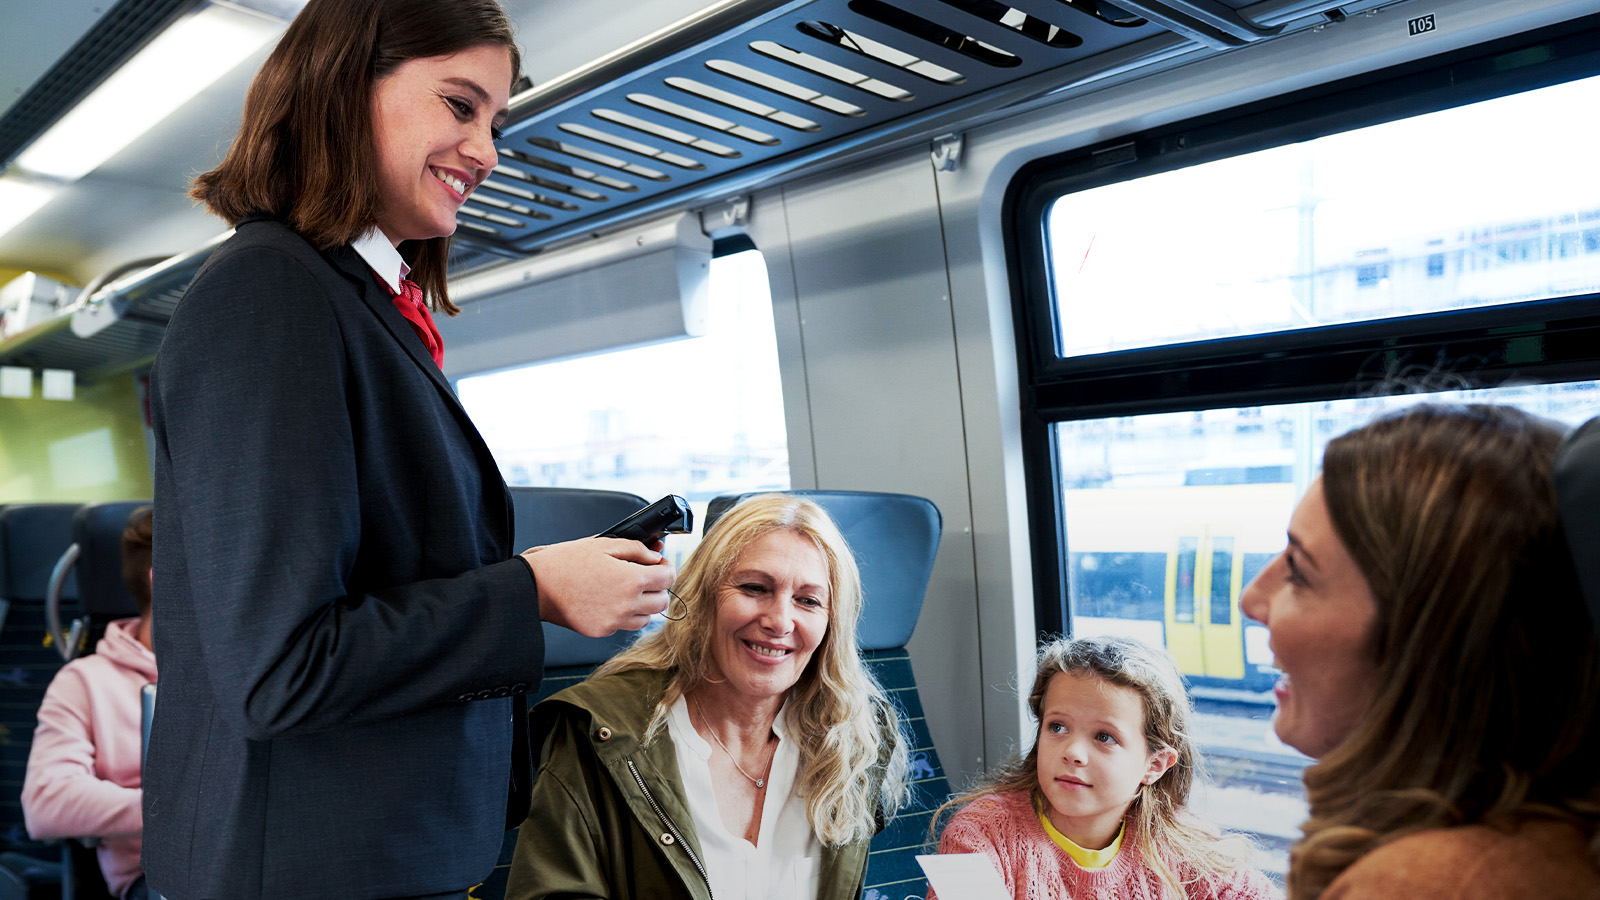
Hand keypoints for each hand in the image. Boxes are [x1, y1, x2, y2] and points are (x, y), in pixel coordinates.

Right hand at [520, 537, 673, 636]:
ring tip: (626, 589)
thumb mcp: (604, 544)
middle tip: (644, 576)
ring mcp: (615, 621)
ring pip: (647, 618)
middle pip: (663, 601)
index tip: (659, 564)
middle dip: (658, 587)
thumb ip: (637, 549)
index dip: (667, 568)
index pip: (669, 578)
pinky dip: (624, 615)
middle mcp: (627, 605)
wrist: (536, 585)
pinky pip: (624, 625)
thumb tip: (656, 556)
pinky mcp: (602, 631)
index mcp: (631, 580)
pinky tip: (609, 600)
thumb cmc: (567, 562)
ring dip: (644, 604)